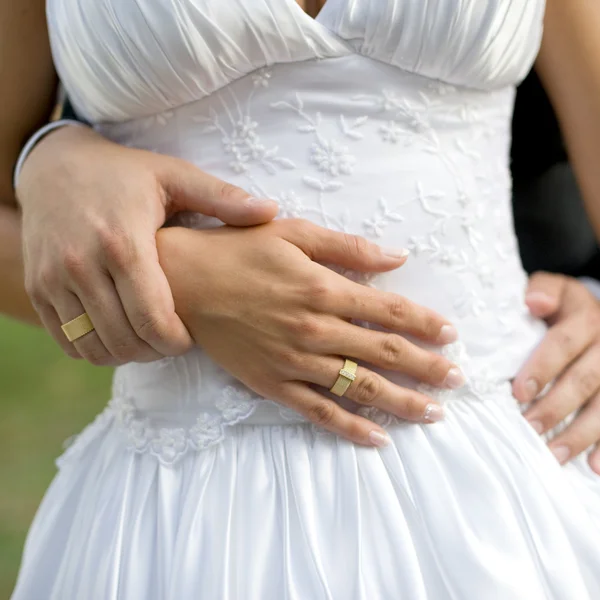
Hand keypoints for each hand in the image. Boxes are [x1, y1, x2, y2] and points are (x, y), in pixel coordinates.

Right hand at [17, 125, 277, 365]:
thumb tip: (272, 211)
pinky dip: (94, 347)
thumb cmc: (123, 173)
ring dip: (126, 353)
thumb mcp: (174, 175)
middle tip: (173, 340)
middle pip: (125, 340)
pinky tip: (118, 332)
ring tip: (148, 339)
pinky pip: (67, 340)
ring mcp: (52, 279)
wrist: (53, 167)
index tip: (189, 337)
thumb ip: (222, 198)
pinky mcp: (36, 288)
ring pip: (93, 347)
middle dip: (155, 351)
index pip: (153, 319)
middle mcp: (81, 264)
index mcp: (123, 242)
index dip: (176, 341)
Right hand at [157, 220, 464, 446]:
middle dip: (426, 367)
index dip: (424, 323)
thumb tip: (397, 257)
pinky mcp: (272, 384)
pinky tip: (378, 439)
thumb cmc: (237, 251)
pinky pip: (318, 411)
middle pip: (383, 353)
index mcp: (322, 288)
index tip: (451, 335)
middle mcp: (314, 329)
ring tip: (434, 413)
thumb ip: (348, 247)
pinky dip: (350, 427)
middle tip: (458, 380)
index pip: (388, 310)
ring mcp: (293, 361)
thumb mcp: (293, 233)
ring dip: (401, 401)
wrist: (182, 284)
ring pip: (358, 387)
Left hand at [513, 272, 599, 472]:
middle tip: (530, 429)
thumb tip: (533, 302)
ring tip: (556, 456)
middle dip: (556, 407)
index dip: (542, 368)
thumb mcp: (556, 289)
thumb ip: (544, 290)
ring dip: (581, 434)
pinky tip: (595, 467)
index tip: (519, 393)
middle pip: (585, 380)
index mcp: (585, 318)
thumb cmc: (564, 306)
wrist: (595, 313)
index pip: (563, 343)